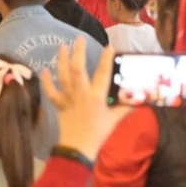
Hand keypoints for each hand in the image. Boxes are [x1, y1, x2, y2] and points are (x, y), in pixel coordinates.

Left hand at [44, 38, 131, 158]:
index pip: (103, 74)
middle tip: (79, 38)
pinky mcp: (59, 104)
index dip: (106, 59)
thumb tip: (140, 98)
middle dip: (78, 52)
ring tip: (62, 46)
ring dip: (62, 60)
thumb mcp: (115, 119)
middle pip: (78, 69)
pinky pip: (51, 91)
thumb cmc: (99, 133)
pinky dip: (47, 81)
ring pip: (63, 76)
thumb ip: (126, 107)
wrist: (79, 148)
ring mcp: (68, 98)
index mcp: (97, 97)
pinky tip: (45, 70)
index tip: (109, 46)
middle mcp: (82, 94)